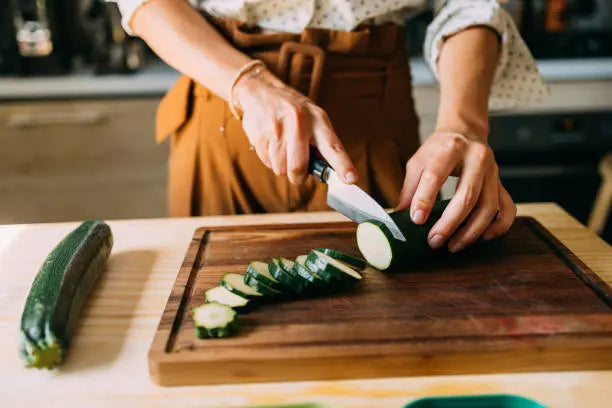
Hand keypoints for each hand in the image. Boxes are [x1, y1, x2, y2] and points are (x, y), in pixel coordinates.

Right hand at [233, 65, 357, 184]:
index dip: (343, 165)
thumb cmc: (294, 111)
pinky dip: (270, 159)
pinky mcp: (260, 134)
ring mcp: (278, 128)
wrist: (262, 91)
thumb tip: (328, 173)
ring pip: (280, 168)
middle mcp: (299, 122)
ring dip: (282, 166)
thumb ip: (322, 144)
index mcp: (318, 120)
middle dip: (298, 177)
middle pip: (298, 167)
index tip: (351, 179)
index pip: (333, 146)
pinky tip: (271, 143)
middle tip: (298, 173)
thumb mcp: (313, 119)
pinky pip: (266, 162)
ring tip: (282, 147)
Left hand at [396, 130, 515, 251]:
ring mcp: (493, 172)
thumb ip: (409, 189)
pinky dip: (498, 226)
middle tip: (434, 241)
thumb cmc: (439, 150)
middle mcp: (477, 158)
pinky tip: (483, 237)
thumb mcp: (418, 162)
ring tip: (453, 246)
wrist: (465, 132)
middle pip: (467, 196)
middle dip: (449, 223)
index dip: (424, 199)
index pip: (436, 176)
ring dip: (470, 231)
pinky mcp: (501, 183)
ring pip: (488, 207)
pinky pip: (507, 209)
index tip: (416, 220)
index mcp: (451, 149)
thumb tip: (399, 217)